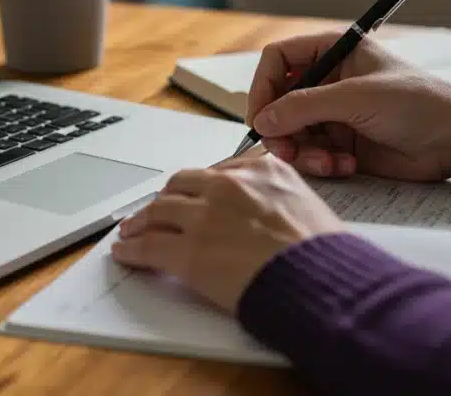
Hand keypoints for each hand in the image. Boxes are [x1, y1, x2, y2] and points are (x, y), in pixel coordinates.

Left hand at [112, 153, 345, 313]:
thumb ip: (278, 198)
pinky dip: (132, 251)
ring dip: (141, 222)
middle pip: (181, 185)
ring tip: (131, 230)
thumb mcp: (309, 204)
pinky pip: (148, 248)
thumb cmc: (325, 255)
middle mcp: (229, 186)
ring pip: (158, 213)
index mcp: (261, 170)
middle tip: (158, 211)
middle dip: (167, 199)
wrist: (324, 281)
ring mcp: (204, 218)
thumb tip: (264, 214)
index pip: (217, 172)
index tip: (192, 196)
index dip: (199, 188)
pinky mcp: (189, 253)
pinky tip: (125, 253)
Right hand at [245, 31, 450, 181]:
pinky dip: (322, 164)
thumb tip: (262, 120)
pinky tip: (346, 166)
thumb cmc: (415, 103)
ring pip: (291, 133)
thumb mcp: (357, 97)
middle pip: (278, 101)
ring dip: (302, 152)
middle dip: (280, 129)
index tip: (260, 116)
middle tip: (286, 151)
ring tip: (326, 163)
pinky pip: (311, 154)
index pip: (278, 60)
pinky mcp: (341, 143)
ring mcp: (333, 113)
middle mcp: (328, 80)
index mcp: (333, 51)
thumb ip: (305, 106)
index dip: (262, 86)